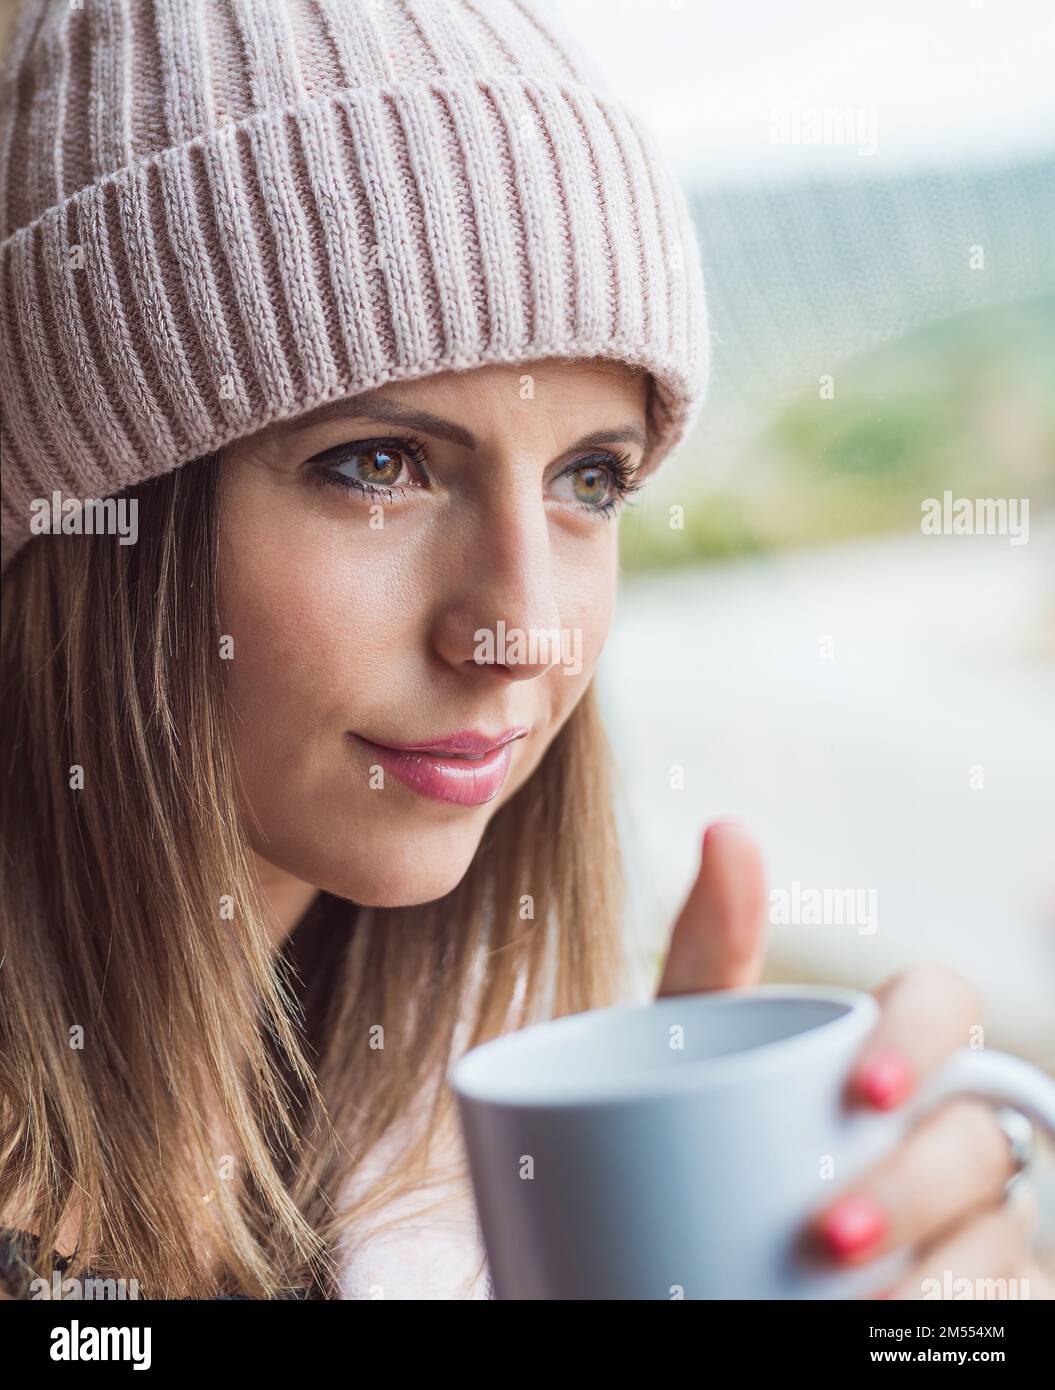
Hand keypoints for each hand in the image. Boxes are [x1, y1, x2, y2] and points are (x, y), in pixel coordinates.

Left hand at [656, 820, 1053, 1299]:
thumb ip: (712, 951)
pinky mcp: (970, 1301)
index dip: (925, 1038)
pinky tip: (892, 1339)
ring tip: (853, 1309)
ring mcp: (966, 1224)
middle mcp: (943, 1128)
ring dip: (945, 1275)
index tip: (864, 1092)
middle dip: (922, 1184)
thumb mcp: (692, 1050)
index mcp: (885, 1049)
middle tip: (832, 1234)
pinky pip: (1008, 1309)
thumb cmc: (695, 1128)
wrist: (662, 1254)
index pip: (945, 1005)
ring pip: (1003, 1235)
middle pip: (983, 1134)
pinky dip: (962, 1319)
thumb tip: (727, 825)